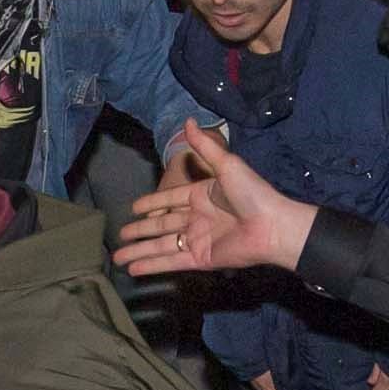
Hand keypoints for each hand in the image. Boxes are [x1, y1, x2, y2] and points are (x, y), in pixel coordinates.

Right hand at [116, 123, 312, 278]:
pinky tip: (133, 268)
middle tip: (120, 234)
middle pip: (161, 225)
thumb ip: (205, 147)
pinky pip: (171, 261)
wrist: (271, 226)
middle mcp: (197, 218)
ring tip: (117, 257)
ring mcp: (198, 240)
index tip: (133, 208)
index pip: (169, 200)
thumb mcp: (227, 165)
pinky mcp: (200, 259)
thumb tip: (188, 121)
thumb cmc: (252, 194)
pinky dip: (152, 266)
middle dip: (140, 230)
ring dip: (139, 251)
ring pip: (161, 245)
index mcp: (202, 196)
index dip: (151, 204)